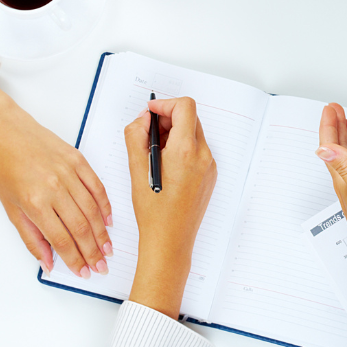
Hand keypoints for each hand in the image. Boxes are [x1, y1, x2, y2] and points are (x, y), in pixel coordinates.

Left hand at [0, 77, 112, 278]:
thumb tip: (48, 262)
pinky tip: (108, 220)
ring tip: (107, 249)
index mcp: (35, 203)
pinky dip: (105, 206)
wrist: (6, 134)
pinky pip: (97, 187)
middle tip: (101, 266)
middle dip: (93, 251)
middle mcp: (54, 188)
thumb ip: (32, 238)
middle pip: (81, 227)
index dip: (75, 259)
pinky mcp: (78, 160)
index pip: (61, 239)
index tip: (84, 271)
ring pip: (92, 210)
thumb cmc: (4, 168)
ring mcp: (68, 173)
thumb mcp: (11, 208)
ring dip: (102, 233)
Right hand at [124, 97, 216, 318]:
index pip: (185, 108)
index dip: (165, 105)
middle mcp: (203, 156)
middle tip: (148, 133)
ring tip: (154, 152)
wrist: (170, 241)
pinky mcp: (210, 176)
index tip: (150, 113)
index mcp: (186, 151)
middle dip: (168, 119)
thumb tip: (142, 119)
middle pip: (190, 119)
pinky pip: (198, 150)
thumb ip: (136, 137)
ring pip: (194, 134)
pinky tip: (165, 165)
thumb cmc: (153, 211)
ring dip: (174, 133)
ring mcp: (210, 166)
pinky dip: (182, 148)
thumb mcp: (136, 170)